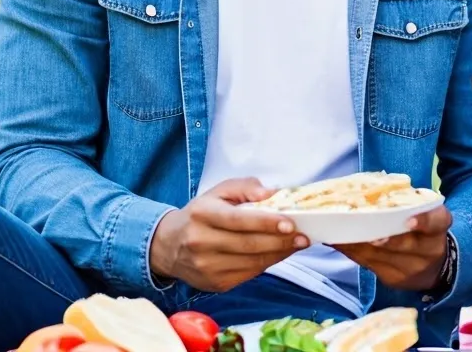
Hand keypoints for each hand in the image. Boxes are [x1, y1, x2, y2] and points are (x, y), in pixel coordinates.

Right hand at [149, 177, 309, 292]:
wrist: (168, 246)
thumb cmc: (201, 213)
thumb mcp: (218, 191)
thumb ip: (245, 186)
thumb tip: (271, 193)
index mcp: (202, 214)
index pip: (238, 220)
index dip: (266, 223)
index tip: (290, 223)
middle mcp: (201, 242)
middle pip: (248, 244)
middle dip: (280, 241)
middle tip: (303, 236)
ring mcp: (206, 267)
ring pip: (251, 263)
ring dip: (278, 254)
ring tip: (296, 244)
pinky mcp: (214, 284)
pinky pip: (248, 274)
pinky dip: (266, 264)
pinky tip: (278, 254)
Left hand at [332, 205, 452, 290]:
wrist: (435, 265)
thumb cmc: (423, 230)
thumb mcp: (425, 214)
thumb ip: (406, 204)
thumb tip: (370, 191)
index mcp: (437, 228)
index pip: (436, 222)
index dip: (423, 221)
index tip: (409, 220)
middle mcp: (428, 251)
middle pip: (405, 245)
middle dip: (382, 239)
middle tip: (362, 230)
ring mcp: (410, 269)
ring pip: (381, 256)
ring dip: (357, 243)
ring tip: (337, 232)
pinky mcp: (393, 280)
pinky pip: (369, 265)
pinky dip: (352, 252)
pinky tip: (337, 242)